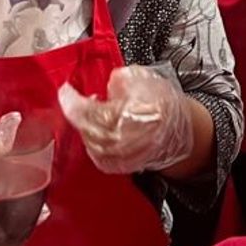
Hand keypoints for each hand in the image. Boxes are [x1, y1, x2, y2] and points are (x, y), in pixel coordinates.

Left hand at [58, 66, 198, 175]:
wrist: (180, 131)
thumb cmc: (166, 107)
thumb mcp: (146, 80)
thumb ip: (121, 78)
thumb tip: (104, 83)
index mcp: (134, 115)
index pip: (93, 110)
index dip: (74, 101)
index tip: (65, 91)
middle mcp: (127, 139)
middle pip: (88, 128)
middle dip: (77, 113)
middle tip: (73, 100)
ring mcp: (123, 156)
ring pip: (90, 143)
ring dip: (84, 127)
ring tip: (87, 112)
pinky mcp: (120, 166)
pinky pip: (96, 155)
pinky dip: (91, 142)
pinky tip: (94, 130)